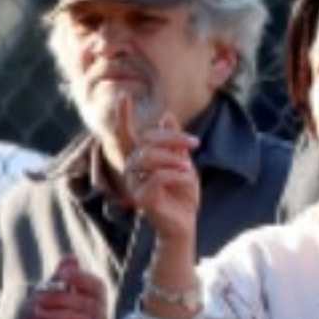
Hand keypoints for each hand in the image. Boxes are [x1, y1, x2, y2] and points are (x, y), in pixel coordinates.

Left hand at [21, 258, 107, 318]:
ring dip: (56, 315)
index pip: (98, 286)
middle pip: (88, 305)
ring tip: (36, 312)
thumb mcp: (50, 293)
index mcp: (95, 301)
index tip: (60, 274)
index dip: (81, 278)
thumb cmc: (47, 317)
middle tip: (39, 298)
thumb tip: (71, 258)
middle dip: (61, 298)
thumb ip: (61, 278)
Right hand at [121, 101, 200, 250]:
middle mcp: (131, 169)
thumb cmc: (182, 194)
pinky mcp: (140, 199)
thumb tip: (167, 115)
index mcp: (139, 159)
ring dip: (173, 158)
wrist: (186, 223)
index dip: (123, 117)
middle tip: (195, 143)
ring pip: (148, 157)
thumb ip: (174, 143)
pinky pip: (156, 177)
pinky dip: (175, 175)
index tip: (124, 95)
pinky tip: (187, 179)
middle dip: (172, 138)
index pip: (127, 135)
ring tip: (189, 167)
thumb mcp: (183, 163)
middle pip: (145, 141)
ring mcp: (133, 184)